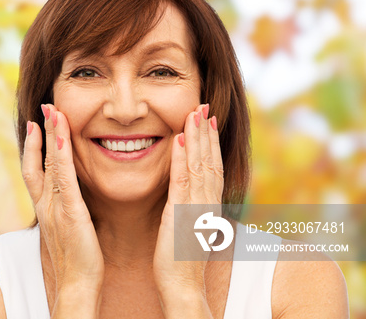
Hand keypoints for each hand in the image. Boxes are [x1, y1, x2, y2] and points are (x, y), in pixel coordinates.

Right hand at [21, 104, 104, 293]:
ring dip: (50, 135)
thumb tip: (72, 200)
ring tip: (53, 111)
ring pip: (49, 164)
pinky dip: (61, 154)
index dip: (34, 146)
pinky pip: (63, 178)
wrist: (77, 285)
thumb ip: (68, 211)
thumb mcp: (69, 229)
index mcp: (46, 208)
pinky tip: (63, 136)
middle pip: (37, 161)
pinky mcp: (70, 212)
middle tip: (43, 107)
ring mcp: (55, 207)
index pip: (35, 171)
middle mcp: (45, 204)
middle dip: (39, 133)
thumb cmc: (77, 261)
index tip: (36, 125)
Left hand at [153, 104, 221, 316]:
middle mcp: (207, 203)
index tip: (207, 120)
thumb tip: (187, 198)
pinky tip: (181, 138)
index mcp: (207, 206)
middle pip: (211, 160)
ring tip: (196, 112)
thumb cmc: (181, 262)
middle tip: (205, 105)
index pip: (212, 168)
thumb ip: (189, 210)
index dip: (210, 143)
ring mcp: (197, 207)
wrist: (182, 287)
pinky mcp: (182, 214)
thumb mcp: (187, 229)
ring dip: (199, 136)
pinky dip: (184, 157)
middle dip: (207, 132)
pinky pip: (184, 180)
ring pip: (201, 165)